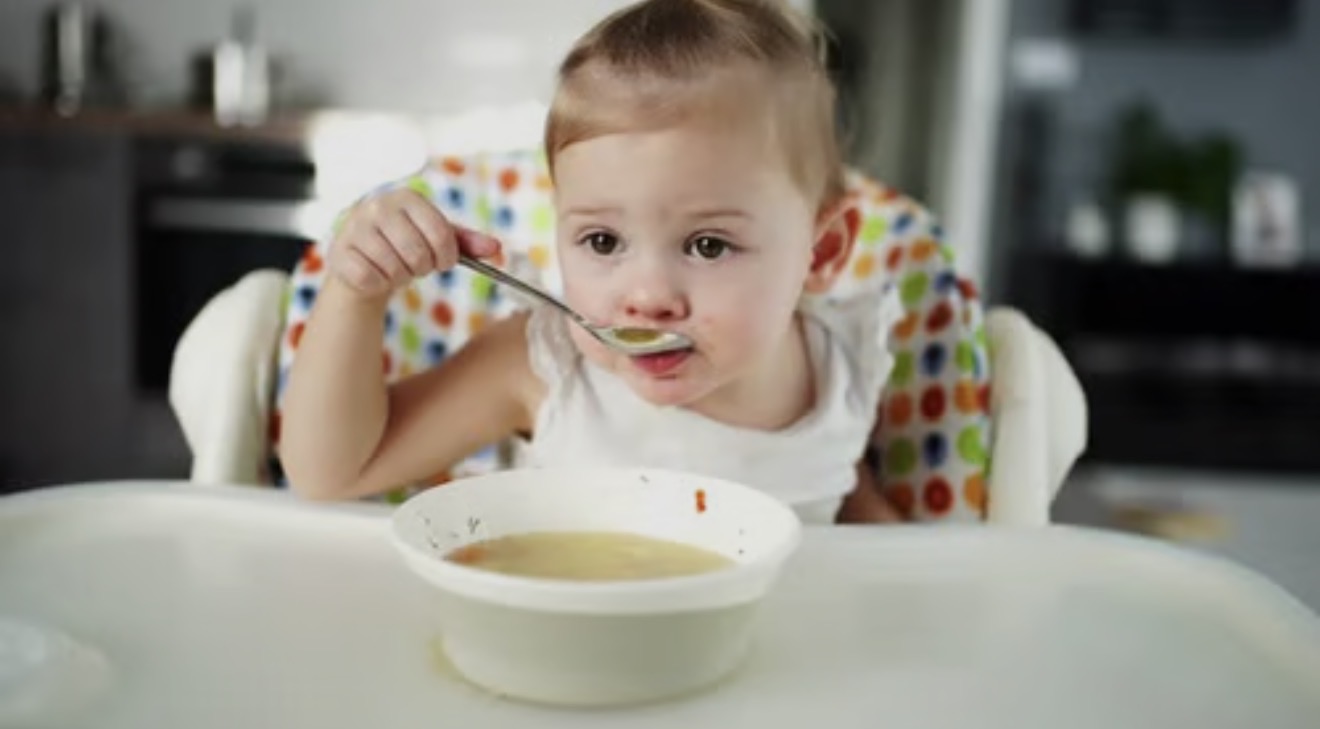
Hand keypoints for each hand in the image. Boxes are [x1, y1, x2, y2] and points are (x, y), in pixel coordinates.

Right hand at [327, 188, 501, 298]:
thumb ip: (467, 242)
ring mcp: (355, 228)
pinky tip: (374, 273)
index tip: (442, 262)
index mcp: (407, 198)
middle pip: (419, 255)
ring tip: (392, 266)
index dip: (447, 257)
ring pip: (395, 269)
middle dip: (422, 268)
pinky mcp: (340, 251)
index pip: (442, 235)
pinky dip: (378, 284)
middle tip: (413, 265)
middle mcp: (378, 206)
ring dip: (399, 277)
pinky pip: (371, 279)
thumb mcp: (436, 239)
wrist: (360, 258)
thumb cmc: (404, 245)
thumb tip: (495, 248)